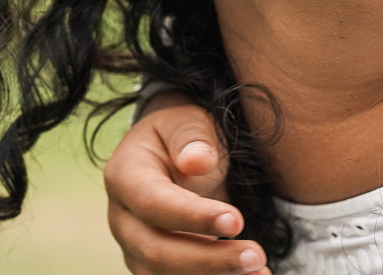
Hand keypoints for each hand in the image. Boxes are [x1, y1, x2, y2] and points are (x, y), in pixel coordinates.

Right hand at [105, 94, 263, 273]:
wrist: (175, 156)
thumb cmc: (183, 137)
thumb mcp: (187, 122)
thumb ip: (191, 138)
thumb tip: (198, 160)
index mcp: (124, 176)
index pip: (153, 203)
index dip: (193, 217)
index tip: (237, 221)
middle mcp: (122, 219)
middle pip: (156, 251)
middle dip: (208, 260)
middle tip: (256, 255)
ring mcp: (134, 247)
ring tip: (260, 272)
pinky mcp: (153, 267)